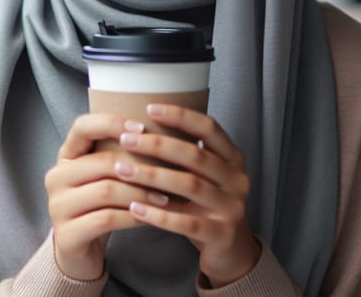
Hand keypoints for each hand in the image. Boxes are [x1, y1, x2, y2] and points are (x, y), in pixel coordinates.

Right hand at [44, 113, 169, 280]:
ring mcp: (57, 206)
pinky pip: (106, 219)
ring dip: (141, 193)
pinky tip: (151, 217)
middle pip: (102, 162)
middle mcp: (56, 177)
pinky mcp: (66, 235)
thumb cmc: (100, 205)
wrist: (80, 250)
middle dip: (140, 167)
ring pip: (107, 191)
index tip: (143, 128)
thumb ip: (120, 153)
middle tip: (169, 172)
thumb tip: (162, 134)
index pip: (82, 126)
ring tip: (165, 197)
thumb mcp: (105, 175)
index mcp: (66, 155)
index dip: (112, 123)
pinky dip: (133, 217)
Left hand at [113, 104, 260, 287]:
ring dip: (152, 175)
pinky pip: (186, 222)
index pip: (208, 127)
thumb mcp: (206, 175)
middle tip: (126, 139)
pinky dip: (158, 214)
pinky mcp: (222, 234)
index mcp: (233, 157)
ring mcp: (232, 207)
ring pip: (189, 185)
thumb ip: (187, 154)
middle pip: (195, 155)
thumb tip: (144, 125)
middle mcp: (237, 179)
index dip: (180, 115)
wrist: (232, 251)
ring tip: (122, 169)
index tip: (150, 108)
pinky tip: (134, 209)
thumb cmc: (208, 205)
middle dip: (157, 144)